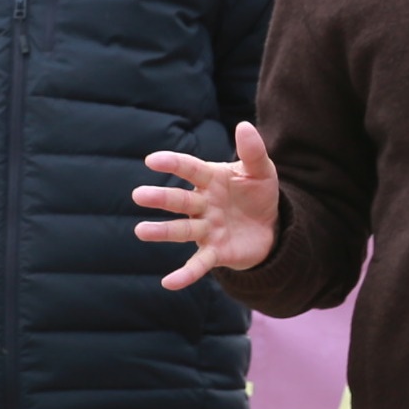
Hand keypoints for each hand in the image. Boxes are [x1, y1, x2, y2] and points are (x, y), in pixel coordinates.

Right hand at [133, 121, 279, 290]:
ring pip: (182, 230)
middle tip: (138, 196)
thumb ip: (253, 150)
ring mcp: (207, 229)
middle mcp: (203, 205)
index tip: (152, 160)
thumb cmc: (258, 194)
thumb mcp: (261, 170)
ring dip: (162, 232)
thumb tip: (244, 125)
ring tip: (140, 231)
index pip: (190, 168)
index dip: (173, 164)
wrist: (271, 226)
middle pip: (180, 201)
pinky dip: (185, 274)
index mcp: (211, 180)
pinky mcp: (216, 253)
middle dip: (161, 198)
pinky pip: (199, 264)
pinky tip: (168, 283)